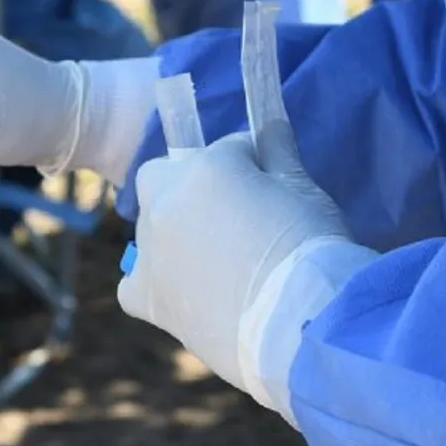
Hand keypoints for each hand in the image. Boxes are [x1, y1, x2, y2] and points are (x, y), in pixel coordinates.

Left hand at [117, 121, 350, 400]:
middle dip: (188, 187)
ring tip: (217, 267)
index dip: (252, 169)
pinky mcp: (145, 296)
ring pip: (150, 229)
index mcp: (206, 167)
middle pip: (163, 177)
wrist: (301, 321)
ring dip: (174, 236)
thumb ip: (278, 152)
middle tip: (230, 218)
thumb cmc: (311, 249)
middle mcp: (165, 201)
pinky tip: (183, 298)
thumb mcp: (304, 190)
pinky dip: (152, 286)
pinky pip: (133, 284)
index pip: (227, 150)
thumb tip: (270, 123)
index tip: (272, 191)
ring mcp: (150, 250)